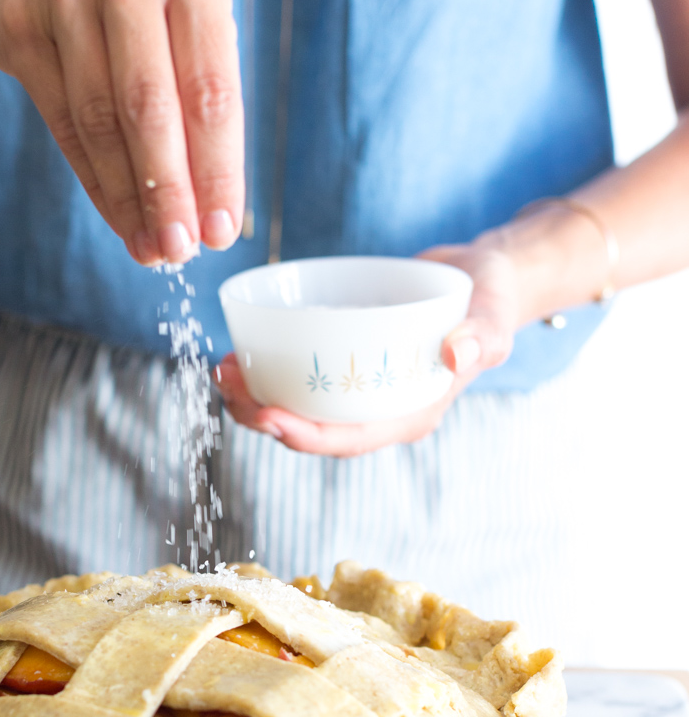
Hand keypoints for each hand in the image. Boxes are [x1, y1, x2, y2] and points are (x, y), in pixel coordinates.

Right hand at [0, 0, 243, 265]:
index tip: (222, 231)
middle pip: (150, 107)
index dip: (217, 170)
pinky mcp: (17, 25)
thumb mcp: (186, 20)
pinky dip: (93, 178)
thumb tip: (211, 210)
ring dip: (127, 196)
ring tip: (149, 247)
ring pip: (99, 119)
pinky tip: (117, 215)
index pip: (210, 90)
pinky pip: (61, 120)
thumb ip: (203, 101)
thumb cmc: (139, 1)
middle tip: (179, 250)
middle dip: (168, 190)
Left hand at [214, 241, 518, 456]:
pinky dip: (270, 367)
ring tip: (224, 369)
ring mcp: (361, 387)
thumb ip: (482, 336)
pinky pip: (302, 374)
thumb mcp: (493, 317)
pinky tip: (243, 349)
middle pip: (312, 428)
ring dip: (256, 395)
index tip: (265, 416)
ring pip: (299, 405)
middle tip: (228, 385)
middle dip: (264, 415)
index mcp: (409, 414)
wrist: (484, 277)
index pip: (348, 439)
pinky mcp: (347, 360)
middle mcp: (379, 409)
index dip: (304, 436)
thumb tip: (456, 353)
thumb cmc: (491, 300)